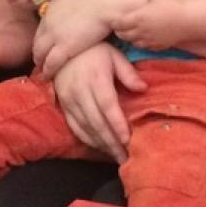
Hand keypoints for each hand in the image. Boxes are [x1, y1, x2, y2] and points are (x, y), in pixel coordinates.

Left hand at [32, 0, 114, 78]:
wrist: (105, 1)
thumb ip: (73, 6)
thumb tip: (78, 9)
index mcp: (53, 9)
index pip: (42, 28)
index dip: (42, 39)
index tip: (44, 46)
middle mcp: (49, 22)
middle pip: (38, 41)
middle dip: (38, 53)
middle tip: (39, 62)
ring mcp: (54, 35)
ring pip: (41, 54)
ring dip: (40, 63)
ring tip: (42, 72)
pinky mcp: (64, 48)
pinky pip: (51, 63)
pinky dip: (48, 71)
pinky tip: (48, 77)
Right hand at [51, 42, 145, 160]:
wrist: (61, 49)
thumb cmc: (93, 51)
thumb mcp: (114, 55)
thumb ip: (128, 73)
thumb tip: (143, 89)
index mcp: (96, 78)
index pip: (107, 105)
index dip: (117, 124)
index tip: (127, 139)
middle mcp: (80, 91)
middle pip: (97, 122)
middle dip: (112, 142)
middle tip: (126, 157)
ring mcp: (69, 100)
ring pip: (86, 128)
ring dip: (102, 144)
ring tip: (116, 156)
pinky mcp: (63, 106)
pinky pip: (75, 127)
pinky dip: (88, 139)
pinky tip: (100, 146)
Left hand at [113, 0, 187, 51]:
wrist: (188, 20)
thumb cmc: (172, 5)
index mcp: (138, 17)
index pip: (118, 24)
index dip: (114, 23)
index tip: (115, 20)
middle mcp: (141, 31)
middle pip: (123, 35)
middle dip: (120, 31)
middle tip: (121, 26)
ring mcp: (149, 39)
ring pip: (133, 42)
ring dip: (130, 38)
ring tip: (132, 32)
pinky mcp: (158, 45)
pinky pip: (145, 47)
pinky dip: (142, 43)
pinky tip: (145, 38)